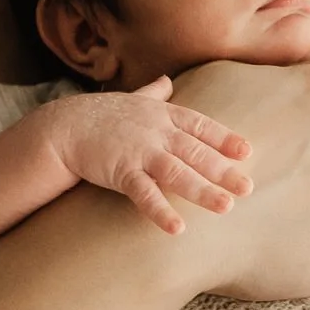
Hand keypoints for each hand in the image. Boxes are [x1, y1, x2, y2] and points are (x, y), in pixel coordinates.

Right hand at [46, 77, 253, 235]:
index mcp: (162, 114)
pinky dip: (161, 210)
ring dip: (202, 190)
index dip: (224, 139)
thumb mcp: (131, 99)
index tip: (246, 152)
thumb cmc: (98, 114)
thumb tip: (166, 81)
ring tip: (225, 207)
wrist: (62, 126)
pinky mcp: (121, 171)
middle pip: (196, 152)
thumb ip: (153, 93)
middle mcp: (156, 131)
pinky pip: (144, 194)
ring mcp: (140, 151)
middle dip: (223, 170)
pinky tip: (177, 228)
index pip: (200, 125)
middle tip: (248, 188)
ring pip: (177, 172)